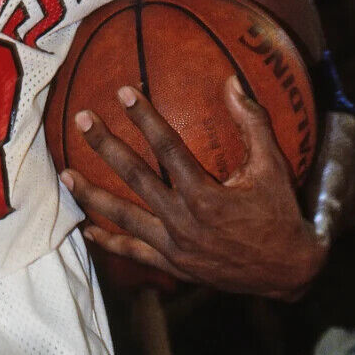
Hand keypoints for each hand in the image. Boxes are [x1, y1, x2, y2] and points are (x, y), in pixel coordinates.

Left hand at [59, 75, 326, 297]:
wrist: (289, 273)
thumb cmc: (279, 213)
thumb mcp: (273, 166)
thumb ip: (252, 122)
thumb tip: (231, 81)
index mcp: (207, 196)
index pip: (168, 149)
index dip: (144, 118)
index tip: (123, 91)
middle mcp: (185, 222)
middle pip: (136, 178)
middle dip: (106, 147)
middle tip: (82, 120)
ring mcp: (176, 248)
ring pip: (125, 218)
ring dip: (93, 196)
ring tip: (65, 175)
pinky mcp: (174, 266)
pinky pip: (135, 253)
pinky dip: (110, 243)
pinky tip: (87, 230)